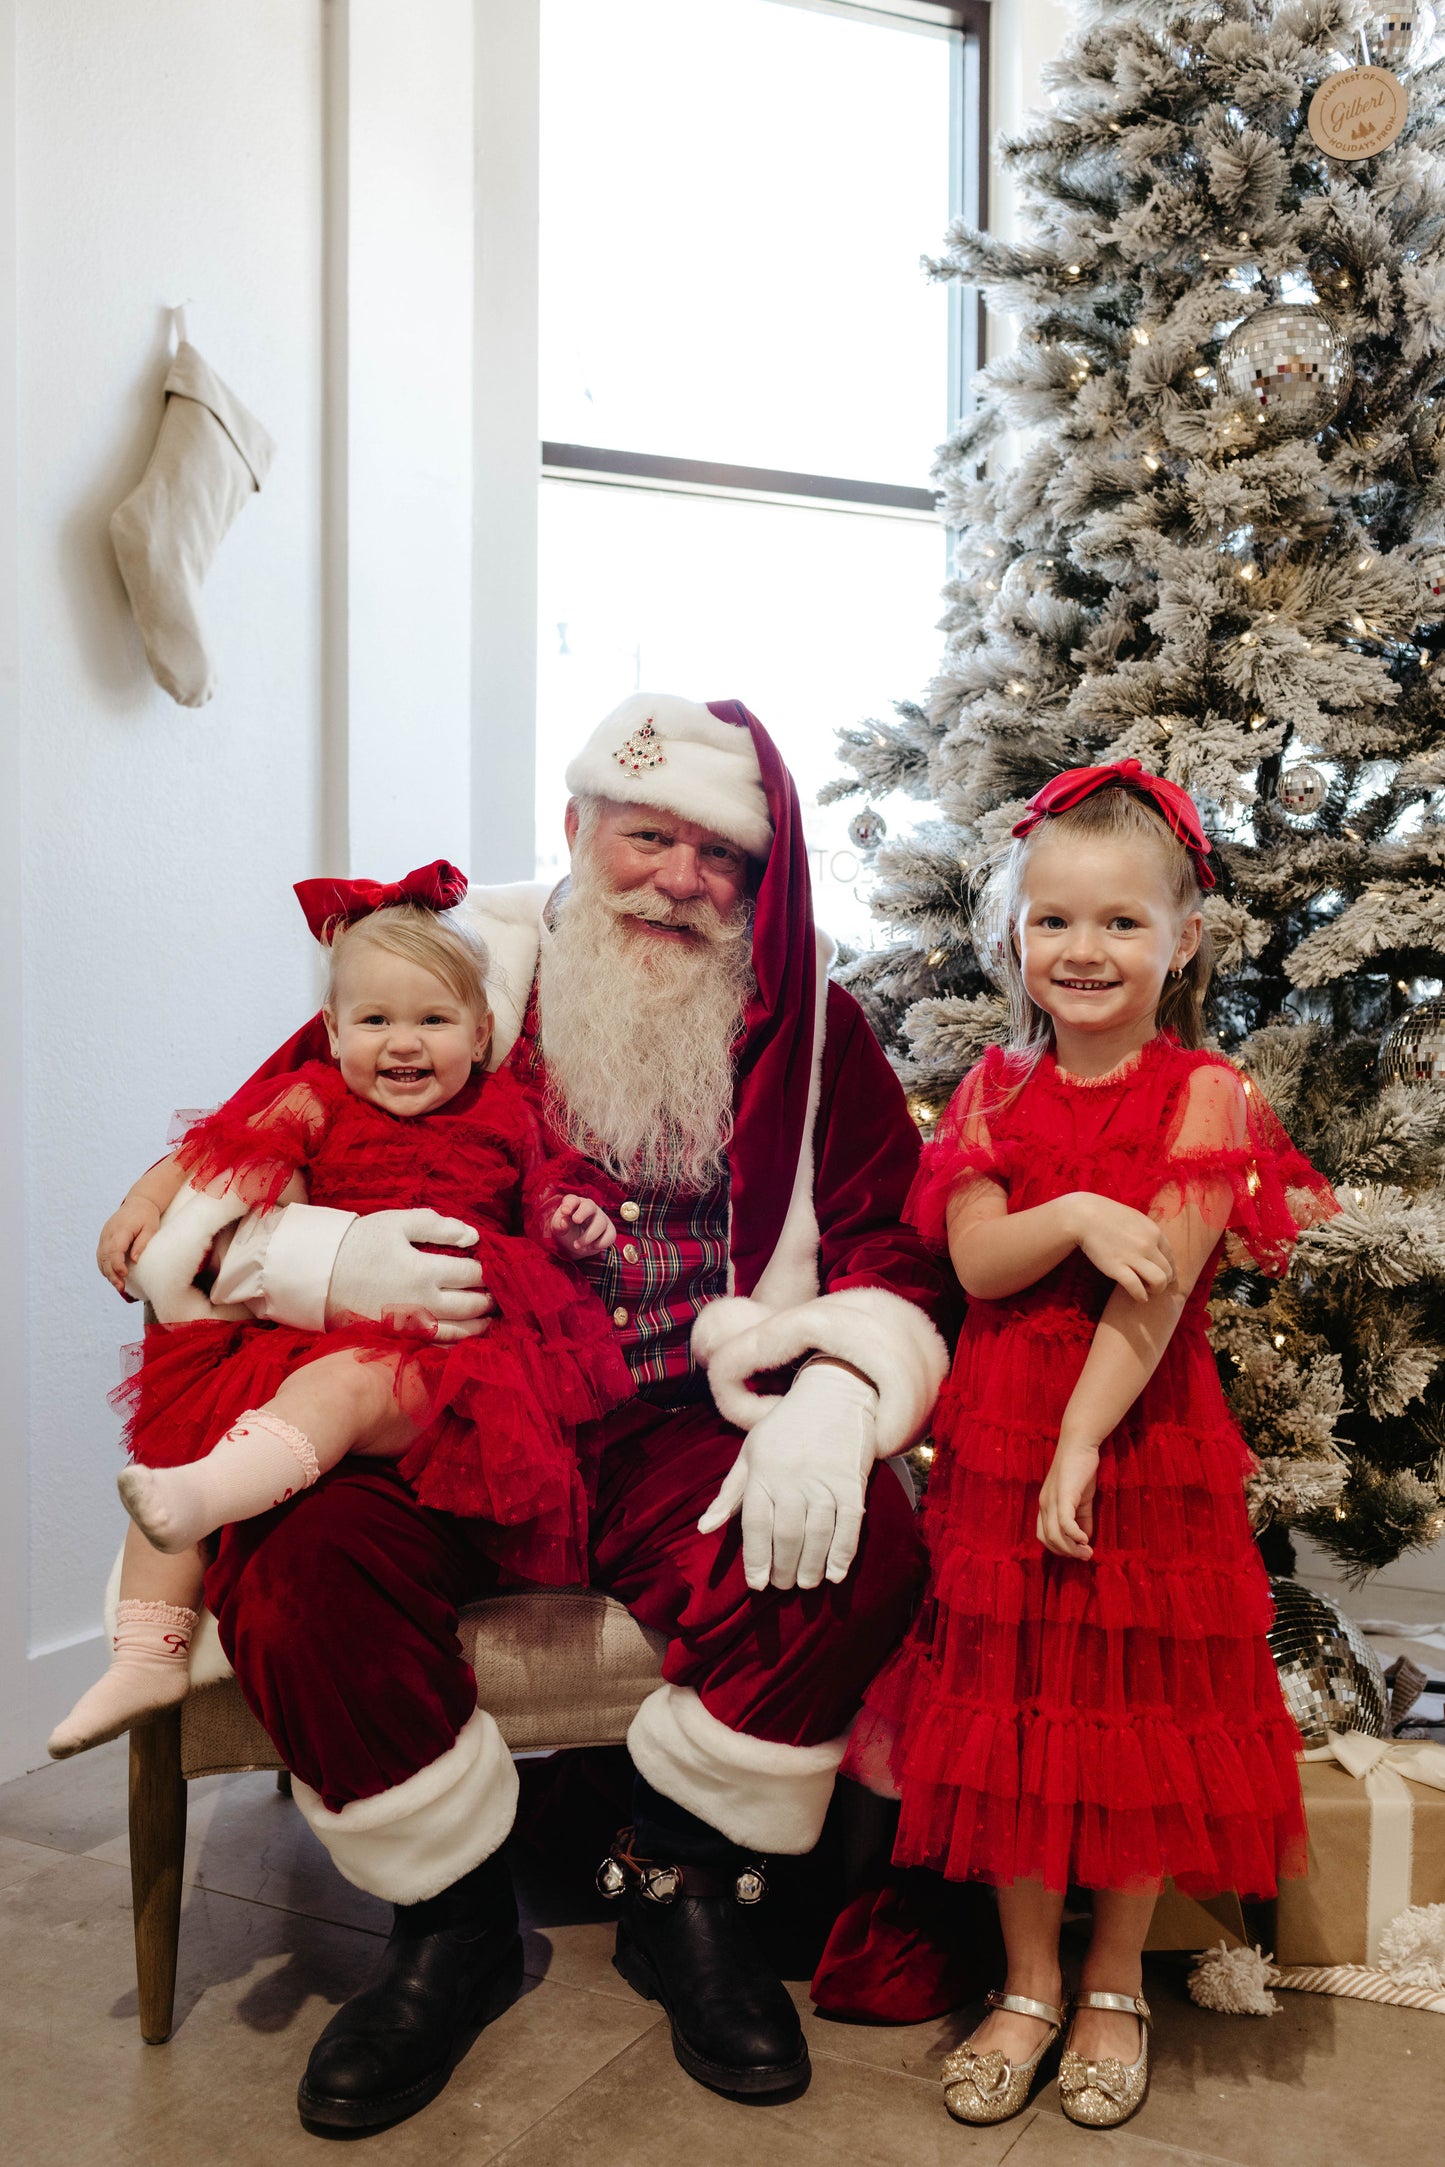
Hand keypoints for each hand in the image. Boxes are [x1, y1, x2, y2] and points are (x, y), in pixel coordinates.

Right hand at [97, 1196, 160, 1295]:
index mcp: (120, 1230)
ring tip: (118, 1285)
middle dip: (112, 1274)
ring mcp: (104, 1236)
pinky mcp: (104, 1238)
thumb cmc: (147, 1216)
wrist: (139, 1202)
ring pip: (101, 1258)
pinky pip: (101, 1255)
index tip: (124, 1275)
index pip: (114, 1250)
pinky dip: (105, 1266)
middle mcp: (108, 1233)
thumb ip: (142, 1243)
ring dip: (107, 1273)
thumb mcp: (150, 1228)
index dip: (117, 1265)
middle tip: (121, 1287)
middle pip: (105, 1257)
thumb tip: (134, 1260)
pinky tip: (112, 1276)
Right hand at [326, 1209, 495, 1341]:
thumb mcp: (397, 1223)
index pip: (473, 1273)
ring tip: (488, 1317)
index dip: (489, 1270)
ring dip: (479, 1325)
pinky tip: (463, 1335)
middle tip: (496, 1294)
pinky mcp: (400, 1340)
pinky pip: (437, 1348)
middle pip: (471, 1305)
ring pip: (460, 1333)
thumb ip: (438, 1226)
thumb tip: (473, 1236)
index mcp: (425, 1271)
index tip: (494, 1267)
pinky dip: (456, 1343)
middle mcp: (423, 1304)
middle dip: (489, 1299)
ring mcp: (412, 1327)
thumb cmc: (359, 1244)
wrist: (319, 1276)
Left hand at [548, 1194, 615, 1260]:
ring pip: (600, 1223)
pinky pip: (610, 1235)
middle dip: (583, 1213)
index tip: (564, 1211)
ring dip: (588, 1236)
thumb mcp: (558, 1229)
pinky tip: (592, 1247)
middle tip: (576, 1220)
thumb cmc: (567, 1231)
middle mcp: (589, 1208)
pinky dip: (601, 1243)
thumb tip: (564, 1222)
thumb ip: (559, 1225)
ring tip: (576, 1245)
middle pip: (589, 1206)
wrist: (577, 1244)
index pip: (572, 1200)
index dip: (569, 1204)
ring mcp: (601, 1218)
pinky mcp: (609, 1230)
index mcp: (574, 1203)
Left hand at [697, 1362, 877, 1591]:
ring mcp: (824, 1482)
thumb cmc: (784, 1429)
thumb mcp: (750, 1453)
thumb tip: (704, 1529)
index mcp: (762, 1472)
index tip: (757, 1583)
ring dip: (810, 1567)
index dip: (755, 1558)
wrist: (833, 1396)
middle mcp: (791, 1479)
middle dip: (783, 1569)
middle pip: (786, 1536)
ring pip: (817, 1536)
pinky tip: (834, 1574)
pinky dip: (842, 1554)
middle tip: (782, 1585)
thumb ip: (729, 1494)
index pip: (754, 1525)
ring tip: (804, 1583)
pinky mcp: (851, 1484)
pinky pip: (848, 1527)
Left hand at [1037, 1438, 1098, 1559]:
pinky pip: (1064, 1522)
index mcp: (1046, 1505)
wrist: (1080, 1444)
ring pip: (1055, 1535)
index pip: (1043, 1536)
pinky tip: (1086, 1540)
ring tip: (1087, 1552)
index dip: (1059, 1548)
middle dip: (1066, 1553)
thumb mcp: (1082, 1498)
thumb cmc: (1081, 1469)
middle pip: (1048, 1539)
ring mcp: (1051, 1500)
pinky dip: (1074, 1535)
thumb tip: (1085, 1538)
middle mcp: (1044, 1504)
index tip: (1077, 1552)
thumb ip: (1082, 1518)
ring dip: (1072, 1548)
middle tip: (1085, 1556)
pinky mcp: (1063, 1495)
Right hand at [1069, 1193, 1175, 1303]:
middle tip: (1151, 1283)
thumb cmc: (1108, 1217)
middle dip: (1163, 1282)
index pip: (1171, 1258)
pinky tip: (1138, 1296)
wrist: (1084, 1216)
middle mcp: (1148, 1244)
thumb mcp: (1135, 1219)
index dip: (1168, 1270)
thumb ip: (1148, 1233)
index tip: (1159, 1275)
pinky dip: (1141, 1296)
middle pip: (1168, 1272)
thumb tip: (1157, 1246)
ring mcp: (1133, 1256)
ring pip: (1159, 1281)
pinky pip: (1137, 1288)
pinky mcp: (1117, 1267)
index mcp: (1154, 1232)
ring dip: (1156, 1290)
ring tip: (1146, 1289)